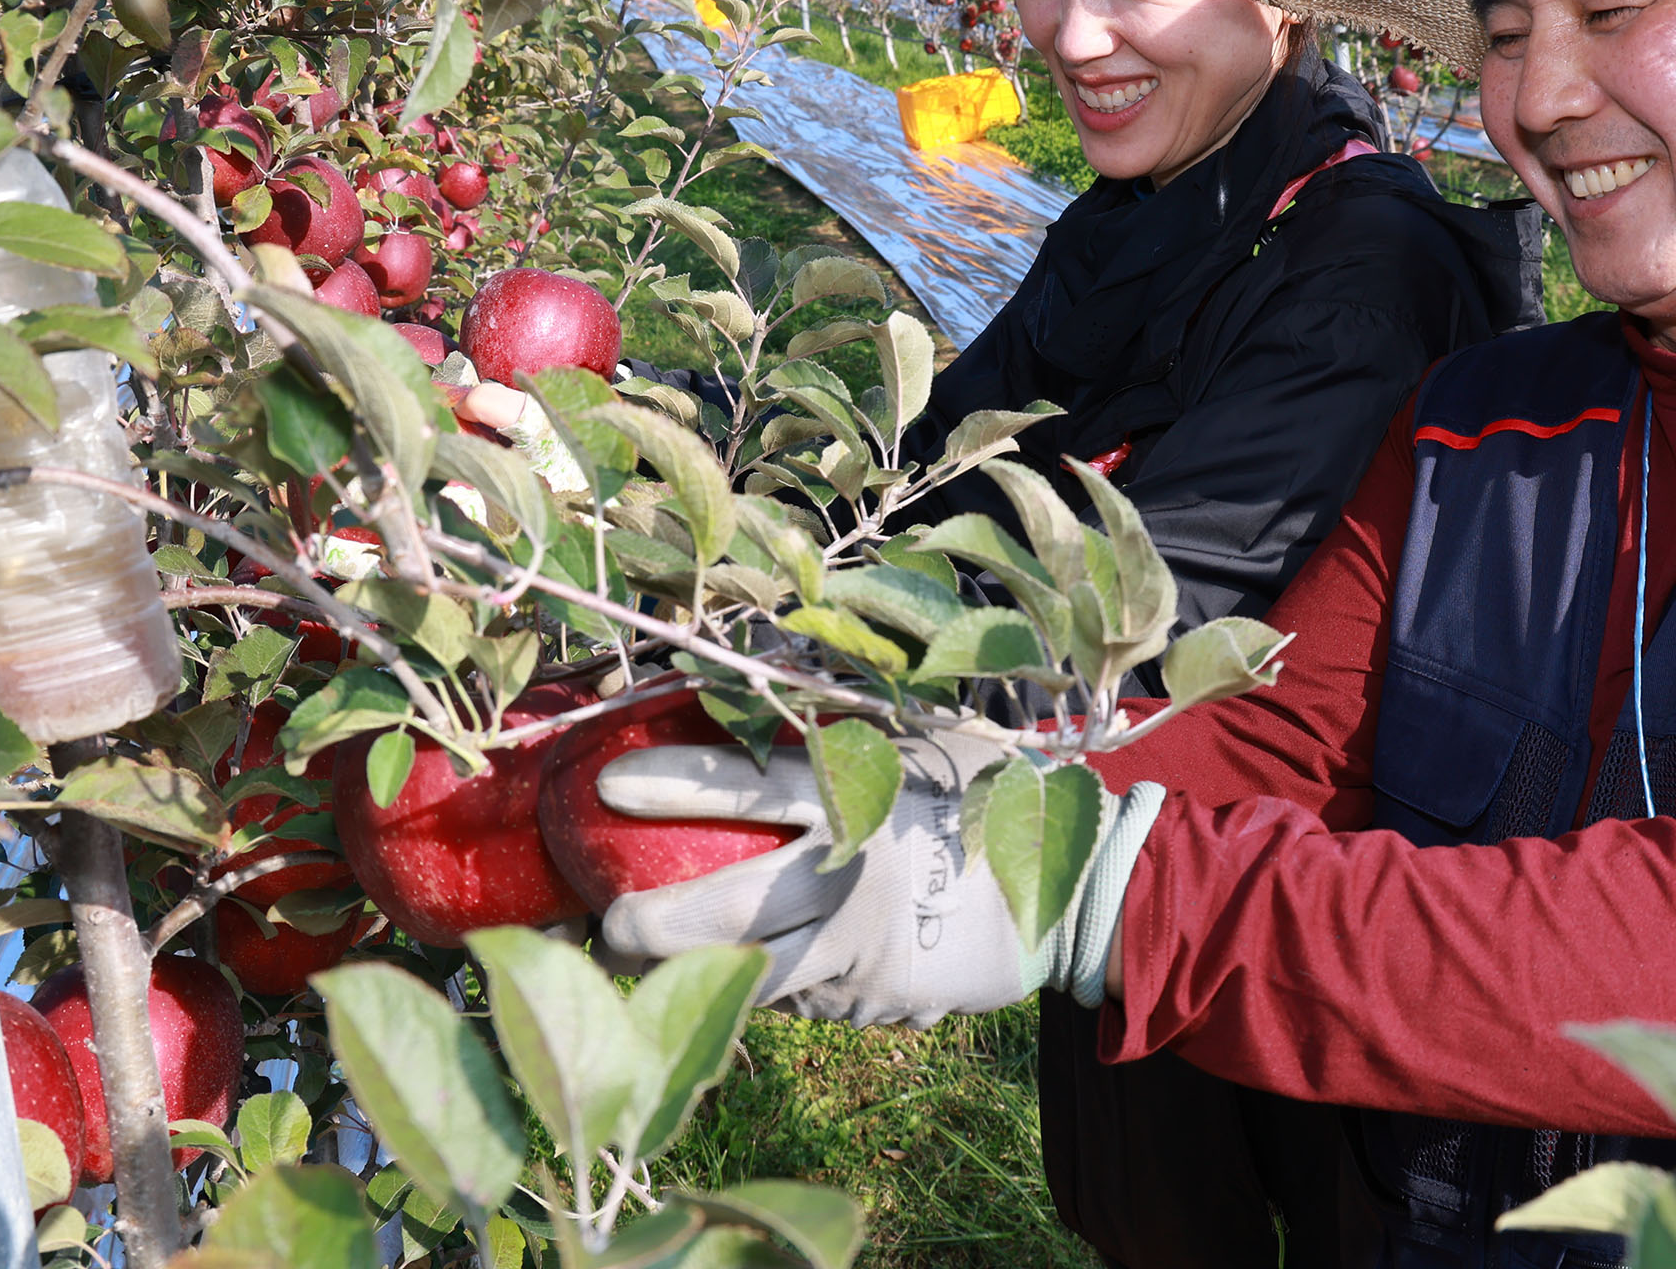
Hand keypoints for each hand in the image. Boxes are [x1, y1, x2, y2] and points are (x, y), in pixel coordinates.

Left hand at [593, 729, 1048, 1028]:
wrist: (1074, 888)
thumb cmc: (983, 793)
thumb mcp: (921, 738)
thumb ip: (843, 726)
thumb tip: (751, 675)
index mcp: (859, 795)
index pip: (750, 786)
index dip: (675, 785)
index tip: (605, 786)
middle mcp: (852, 874)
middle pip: (727, 909)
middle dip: (649, 924)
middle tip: (601, 921)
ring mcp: (862, 947)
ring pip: (748, 978)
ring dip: (681, 979)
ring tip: (628, 969)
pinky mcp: (874, 997)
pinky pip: (795, 999)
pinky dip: (750, 991)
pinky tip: (713, 986)